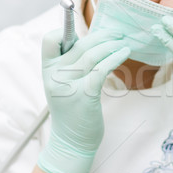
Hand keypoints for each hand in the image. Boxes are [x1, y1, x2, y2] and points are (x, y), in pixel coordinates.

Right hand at [38, 29, 129, 172]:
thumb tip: (93, 40)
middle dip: (102, 36)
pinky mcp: (85, 95)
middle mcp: (55, 75)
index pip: (50, 39)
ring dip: (112, 45)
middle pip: (80, 44)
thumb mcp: (62, 84)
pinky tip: (124, 53)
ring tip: (124, 42)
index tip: (85, 34)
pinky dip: (115, 57)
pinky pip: (101, 69)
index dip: (66, 30)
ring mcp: (68, 85)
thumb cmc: (72, 109)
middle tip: (118, 33)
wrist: (71, 141)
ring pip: (92, 54)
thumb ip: (70, 64)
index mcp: (47, 70)